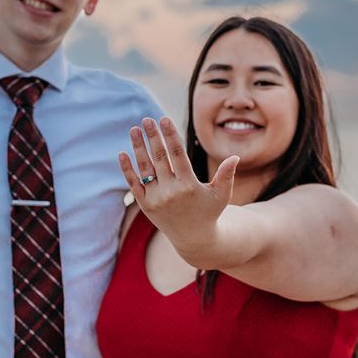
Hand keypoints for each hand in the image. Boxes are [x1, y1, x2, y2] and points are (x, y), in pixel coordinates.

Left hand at [117, 117, 238, 258]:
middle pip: (159, 158)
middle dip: (152, 136)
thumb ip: (226, 175)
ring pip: (144, 168)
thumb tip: (235, 156)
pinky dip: (127, 169)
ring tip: (134, 129)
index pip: (177, 154)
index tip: (164, 119)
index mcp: (189, 186)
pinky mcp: (145, 206)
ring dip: (138, 147)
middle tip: (147, 119)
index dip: (170, 135)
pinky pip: (133, 184)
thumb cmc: (209, 212)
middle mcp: (170, 192)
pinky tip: (122, 153)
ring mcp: (156, 199)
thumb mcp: (221, 195)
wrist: (193, 239)